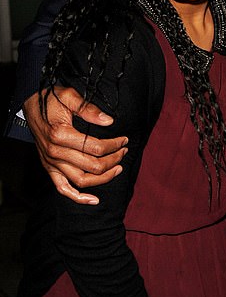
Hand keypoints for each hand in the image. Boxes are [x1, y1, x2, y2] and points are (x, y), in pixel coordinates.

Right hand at [24, 87, 127, 203]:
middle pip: (92, 166)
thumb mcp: (69, 96)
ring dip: (103, 178)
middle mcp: (55, 153)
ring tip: (118, 168)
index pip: (95, 148)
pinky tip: (94, 200)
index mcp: (60, 135)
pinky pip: (63, 189)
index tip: (124, 140)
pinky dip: (78, 198)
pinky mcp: (49, 169)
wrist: (29, 106)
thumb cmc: (50, 100)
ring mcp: (52, 163)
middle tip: (124, 151)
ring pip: (82, 181)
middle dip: (113, 160)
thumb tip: (108, 121)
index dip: (114, 145)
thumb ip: (89, 109)